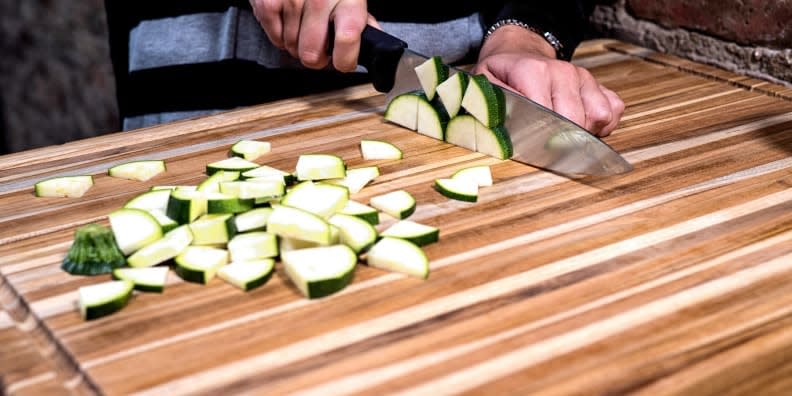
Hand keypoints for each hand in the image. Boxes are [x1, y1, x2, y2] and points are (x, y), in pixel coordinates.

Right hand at [249, 0, 376, 71]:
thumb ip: (363, 22)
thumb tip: (374, 43)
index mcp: (348, 0)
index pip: (347, 39)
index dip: (344, 60)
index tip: (343, 61)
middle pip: (312, 55)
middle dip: (316, 58)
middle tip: (319, 47)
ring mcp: (293, 0)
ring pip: (292, 48)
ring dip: (297, 44)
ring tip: (304, 27)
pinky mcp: (269, 2)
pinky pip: (275, 38)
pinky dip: (280, 36)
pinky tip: (290, 22)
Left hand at [473, 26, 623, 136]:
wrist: (520, 53)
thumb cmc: (502, 76)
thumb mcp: (484, 86)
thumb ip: (491, 106)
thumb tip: (502, 129)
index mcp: (533, 71)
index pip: (547, 115)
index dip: (542, 138)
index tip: (534, 147)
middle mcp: (563, 71)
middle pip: (575, 120)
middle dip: (562, 140)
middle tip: (547, 145)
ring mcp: (584, 77)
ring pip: (599, 116)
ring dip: (584, 133)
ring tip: (564, 134)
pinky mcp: (599, 85)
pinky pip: (613, 110)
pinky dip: (602, 125)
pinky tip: (582, 126)